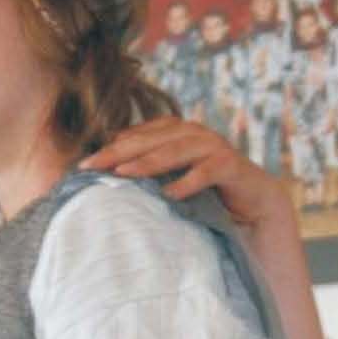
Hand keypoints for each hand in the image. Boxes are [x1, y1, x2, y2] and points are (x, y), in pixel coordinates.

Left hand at [82, 116, 292, 233]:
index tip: (83, 166)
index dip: (111, 148)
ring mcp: (214, 147)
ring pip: (177, 149)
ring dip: (150, 161)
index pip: (138, 135)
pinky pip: (209, 171)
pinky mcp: (233, 166)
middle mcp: (194, 134)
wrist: (254, 205)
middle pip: (151, 139)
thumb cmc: (207, 194)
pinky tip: (170, 194)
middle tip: (93, 166)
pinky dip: (189, 181)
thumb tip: (108, 173)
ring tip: (125, 174)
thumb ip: (148, 172)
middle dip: (120, 151)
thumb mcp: (172, 181)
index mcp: (176, 133)